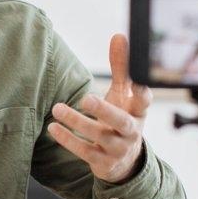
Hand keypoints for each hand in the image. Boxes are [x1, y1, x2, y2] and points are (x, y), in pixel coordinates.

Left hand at [48, 33, 151, 183]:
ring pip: (99, 136)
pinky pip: (85, 152)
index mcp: (138, 112)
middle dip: (104, 110)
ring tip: (57, 108)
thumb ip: (121, 68)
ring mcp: (118, 149)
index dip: (141, 92)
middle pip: (121, 122)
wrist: (123, 162)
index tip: (135, 82)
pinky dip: (68, 140)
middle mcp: (131, 132)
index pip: (143, 101)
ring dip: (77, 122)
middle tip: (85, 99)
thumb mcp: (122, 94)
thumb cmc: (120, 118)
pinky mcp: (103, 163)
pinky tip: (53, 127)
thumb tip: (118, 36)